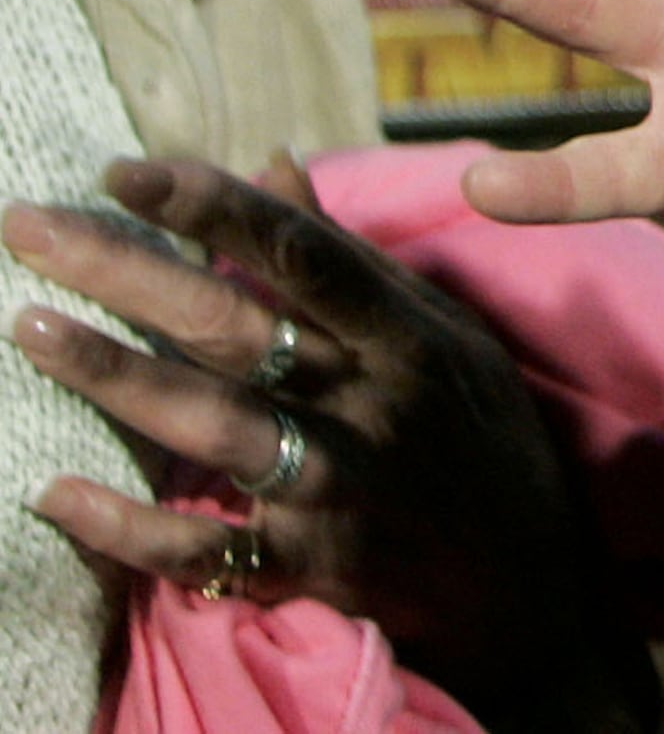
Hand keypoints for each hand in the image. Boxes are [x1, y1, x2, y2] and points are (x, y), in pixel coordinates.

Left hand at [9, 154, 648, 733]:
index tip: (129, 169)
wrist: (526, 585)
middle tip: (29, 226)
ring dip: (117, 375)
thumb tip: (274, 166)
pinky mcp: (309, 564)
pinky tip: (56, 494)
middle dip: (129, 271)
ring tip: (31, 327)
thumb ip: (352, 258)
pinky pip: (203, 546)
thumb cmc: (479, 438)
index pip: (303, 252)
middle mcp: (370, 402)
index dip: (215, 207)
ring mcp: (336, 486)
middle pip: (236, 325)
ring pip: (214, 424)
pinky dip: (128, 526)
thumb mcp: (445, 334)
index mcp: (406, 335)